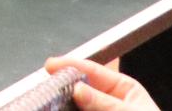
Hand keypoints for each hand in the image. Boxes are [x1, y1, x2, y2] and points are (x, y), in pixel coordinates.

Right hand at [45, 57, 160, 109]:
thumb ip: (105, 103)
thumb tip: (78, 89)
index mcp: (122, 89)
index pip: (93, 71)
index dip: (71, 65)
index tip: (51, 65)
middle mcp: (107, 101)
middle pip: (80, 88)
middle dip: (64, 86)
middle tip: (48, 87)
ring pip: (75, 104)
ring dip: (63, 103)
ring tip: (51, 101)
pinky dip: (65, 110)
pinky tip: (57, 109)